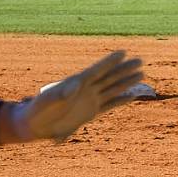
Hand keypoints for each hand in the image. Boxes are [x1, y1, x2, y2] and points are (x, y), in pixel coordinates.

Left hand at [5, 51, 143, 143]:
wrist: (35, 124)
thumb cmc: (38, 109)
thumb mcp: (47, 99)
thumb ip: (60, 93)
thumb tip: (73, 88)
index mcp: (76, 83)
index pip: (97, 70)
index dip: (110, 61)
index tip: (123, 52)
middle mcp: (86, 89)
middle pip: (109, 77)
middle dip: (124, 69)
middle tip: (140, 60)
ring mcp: (90, 100)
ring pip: (113, 88)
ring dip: (127, 82)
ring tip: (142, 73)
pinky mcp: (91, 112)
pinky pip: (110, 104)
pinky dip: (121, 100)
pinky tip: (133, 95)